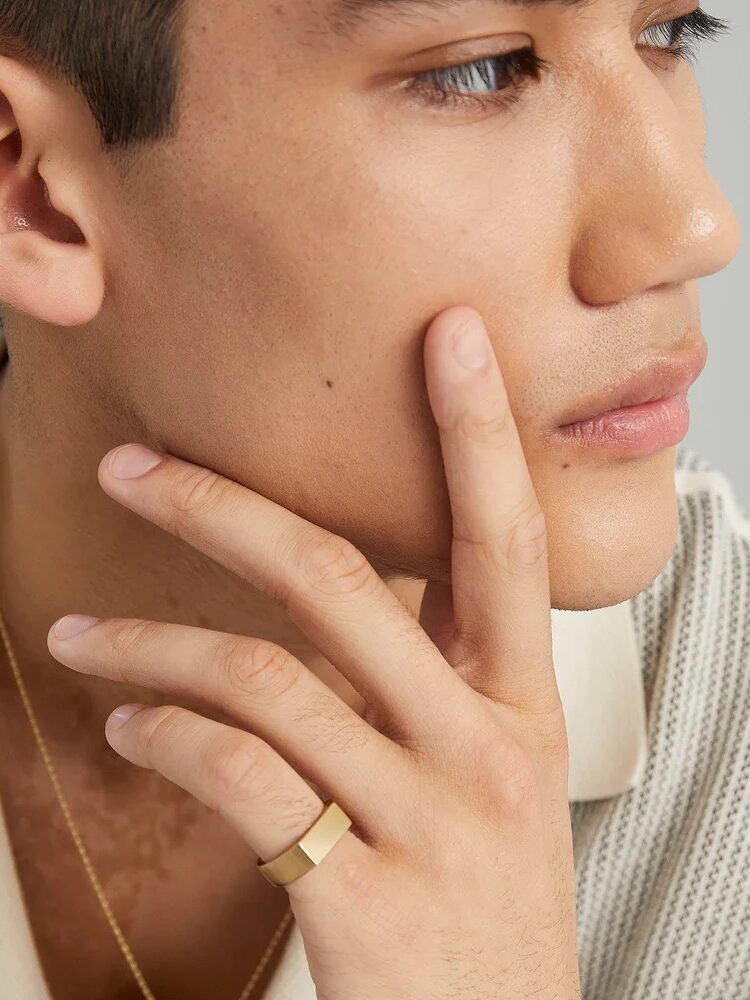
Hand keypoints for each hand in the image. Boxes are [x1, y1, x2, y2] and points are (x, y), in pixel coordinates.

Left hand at [47, 305, 580, 999]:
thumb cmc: (492, 908)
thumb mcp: (497, 778)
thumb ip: (437, 683)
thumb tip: (346, 604)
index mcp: (522, 704)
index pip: (505, 539)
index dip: (478, 431)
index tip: (446, 342)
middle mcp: (483, 744)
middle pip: (343, 582)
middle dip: (227, 510)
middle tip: (142, 472)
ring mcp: (429, 817)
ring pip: (263, 680)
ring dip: (151, 644)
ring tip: (84, 638)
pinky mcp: (367, 895)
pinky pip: (241, 778)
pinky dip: (169, 738)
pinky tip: (135, 728)